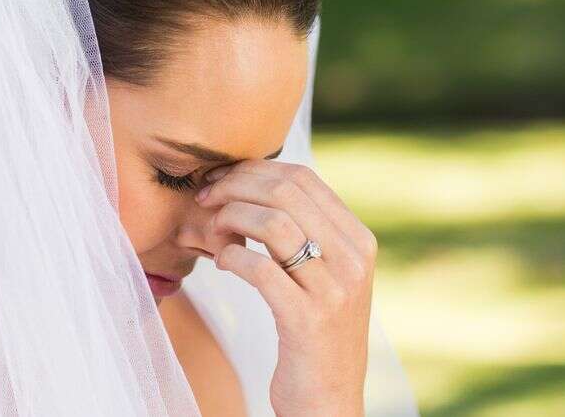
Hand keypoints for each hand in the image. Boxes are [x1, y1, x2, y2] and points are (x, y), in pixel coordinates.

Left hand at [195, 159, 375, 416]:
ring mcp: (333, 289)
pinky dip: (230, 257)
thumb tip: (256, 183)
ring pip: (272, 223)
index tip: (221, 178)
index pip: (304, 178)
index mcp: (359, 240)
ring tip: (212, 231)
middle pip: (286, 192)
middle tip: (206, 197)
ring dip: (230, 218)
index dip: (255, 170)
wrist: (328, 401)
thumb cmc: (314, 334)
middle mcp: (353, 259)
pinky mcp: (306, 319)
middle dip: (235, 186)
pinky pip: (259, 268)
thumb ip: (305, 232)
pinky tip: (221, 263)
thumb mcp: (325, 275)